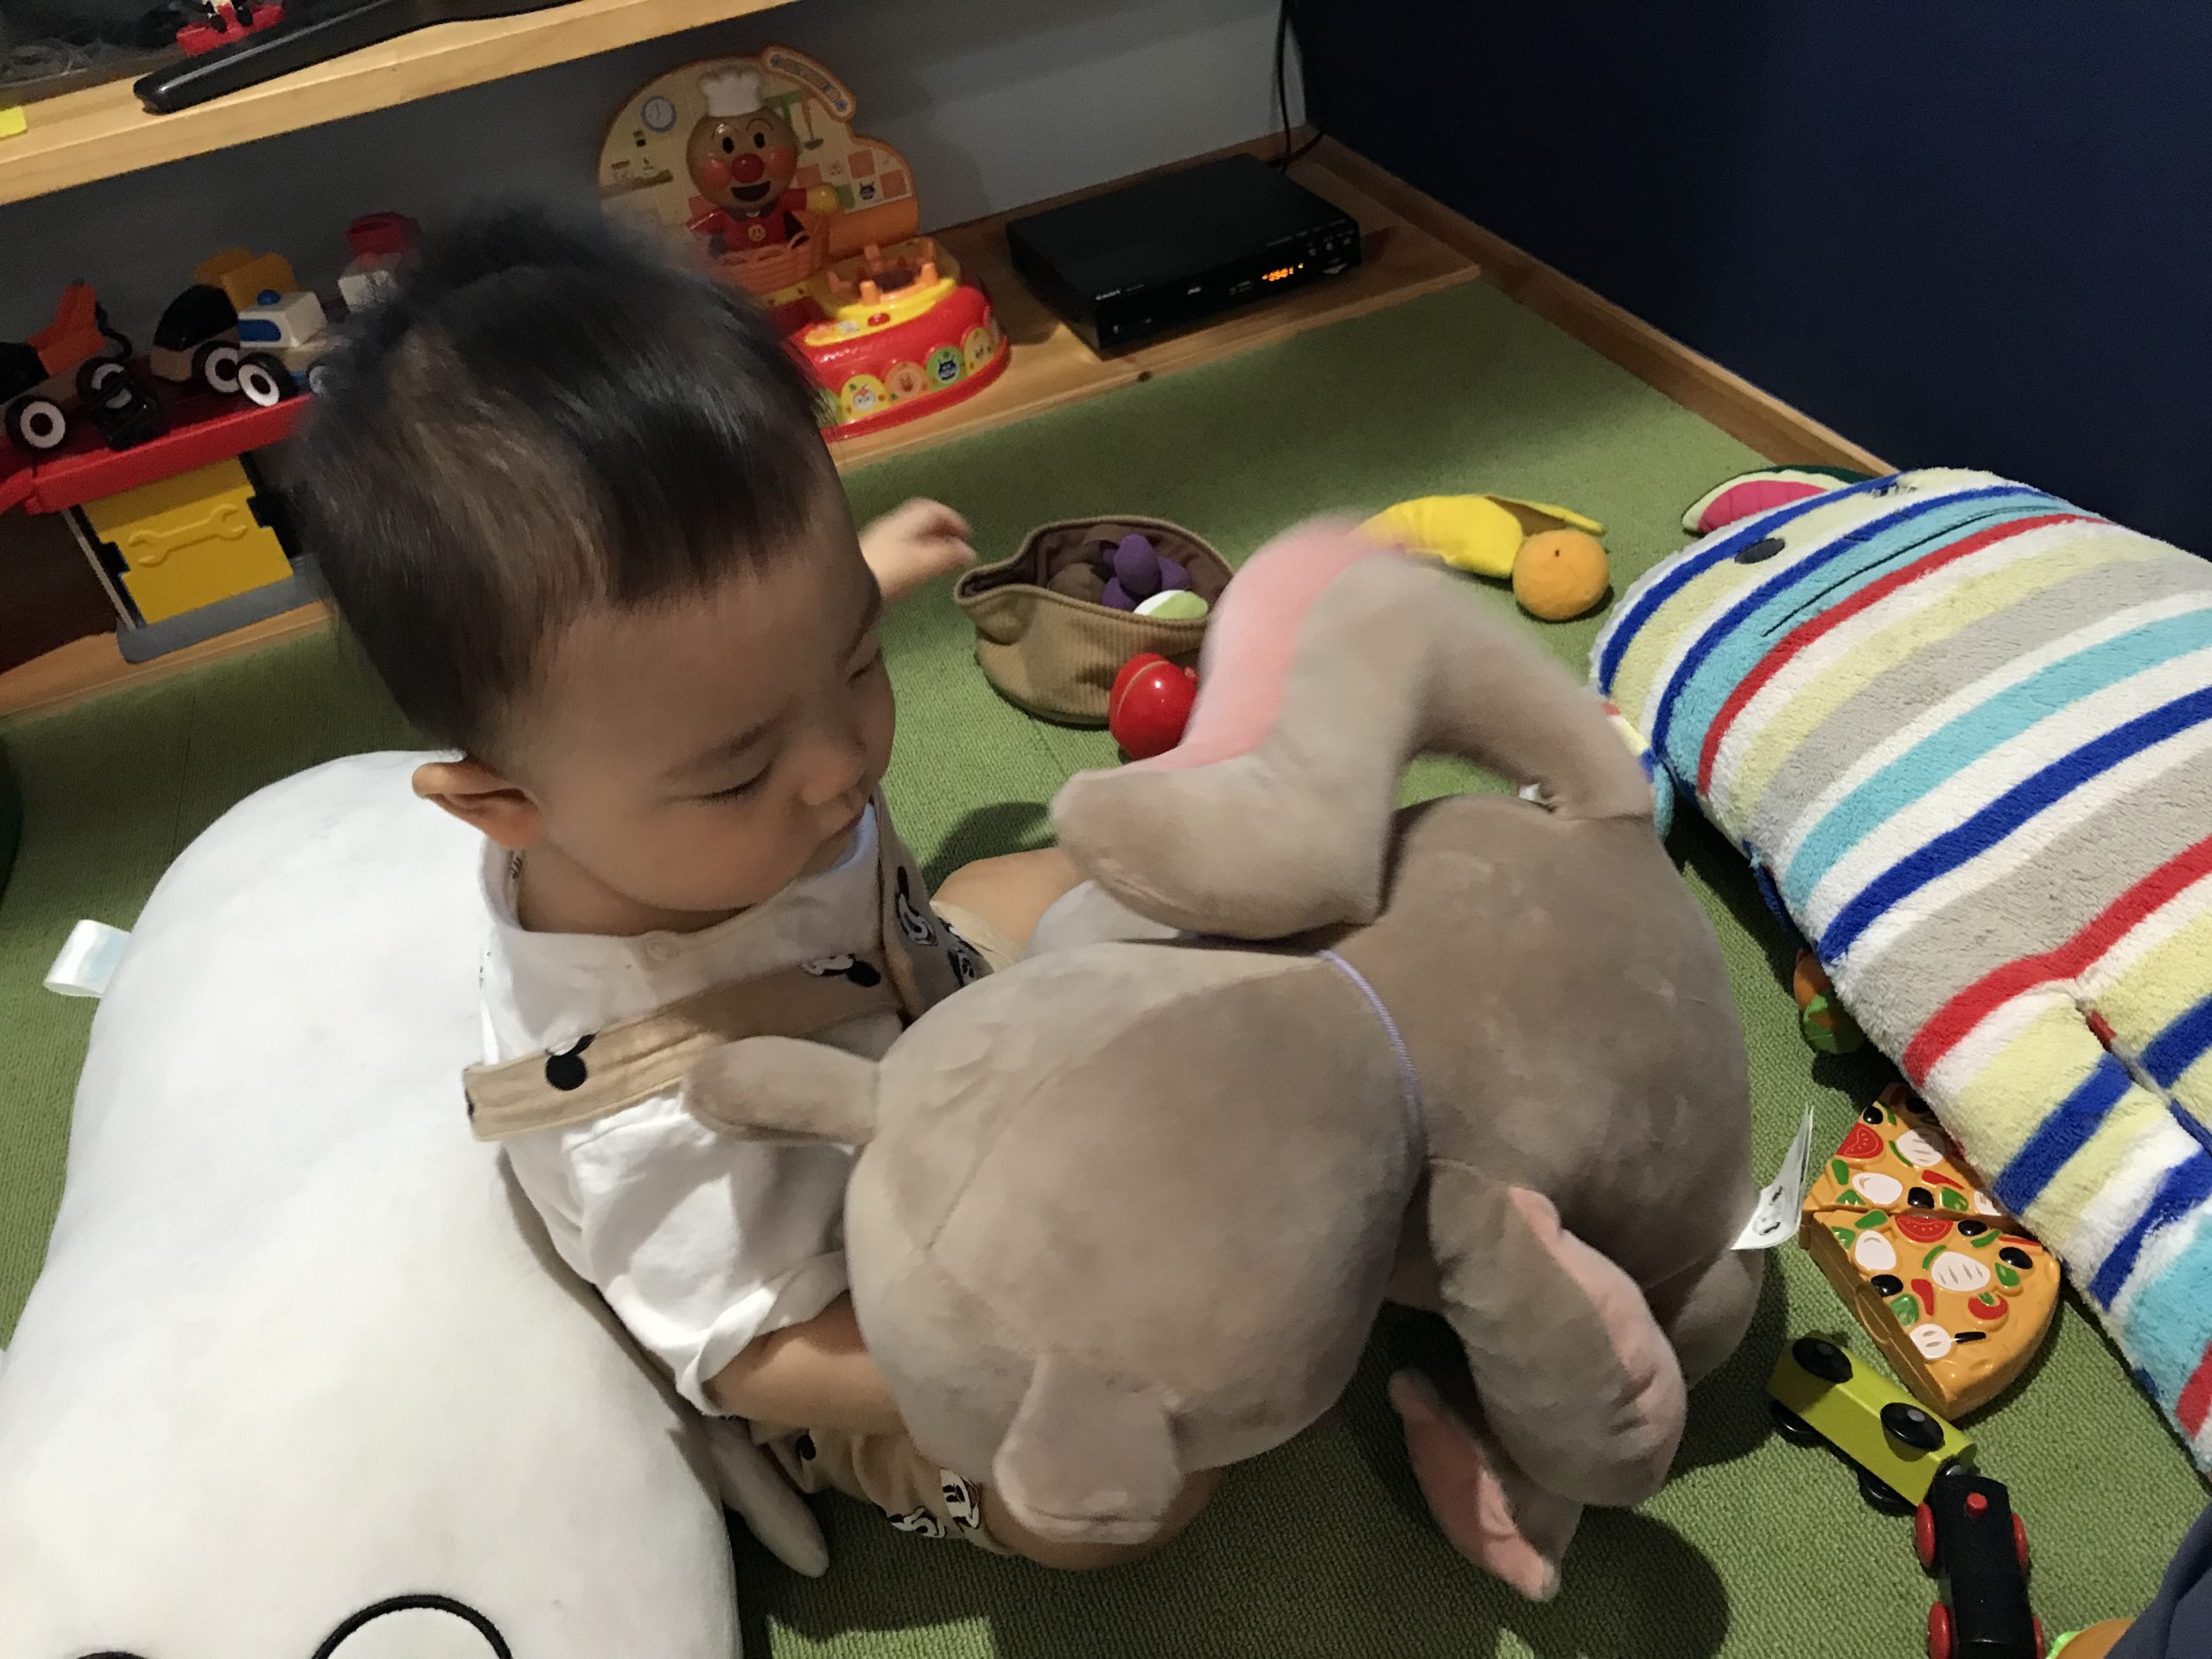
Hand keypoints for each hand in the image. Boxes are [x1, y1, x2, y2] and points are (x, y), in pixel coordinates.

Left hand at [861, 498, 975, 604]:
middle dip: (942, 529)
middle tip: (957, 546)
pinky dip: (916, 552)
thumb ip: (948, 556)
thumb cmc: (890, 573)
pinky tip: (918, 568)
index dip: (953, 519)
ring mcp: (878, 541)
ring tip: (941, 558)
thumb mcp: (924, 563)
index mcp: (903, 522)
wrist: (847, 590)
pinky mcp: (870, 558)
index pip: (932, 510)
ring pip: (909, 533)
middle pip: (920, 519)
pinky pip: (899, 547)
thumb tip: (970, 552)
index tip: (968, 536)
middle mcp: (890, 526)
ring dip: (929, 541)